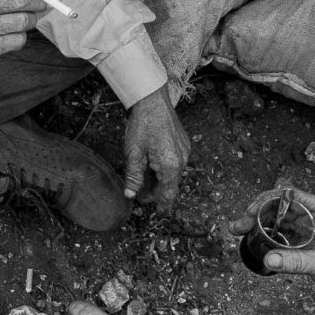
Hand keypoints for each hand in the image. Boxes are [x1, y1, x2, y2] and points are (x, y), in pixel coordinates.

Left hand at [122, 93, 191, 209]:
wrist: (153, 100)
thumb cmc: (143, 125)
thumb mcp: (134, 153)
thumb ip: (133, 177)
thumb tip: (130, 194)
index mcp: (170, 166)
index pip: (168, 195)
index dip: (162, 206)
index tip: (158, 214)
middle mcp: (182, 161)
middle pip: (170, 185)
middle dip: (156, 191)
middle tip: (140, 193)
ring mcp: (184, 151)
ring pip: (172, 173)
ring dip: (159, 178)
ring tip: (143, 176)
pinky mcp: (183, 144)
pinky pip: (175, 162)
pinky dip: (164, 167)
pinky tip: (151, 162)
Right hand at [224, 186, 314, 300]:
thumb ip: (297, 262)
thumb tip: (269, 258)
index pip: (290, 195)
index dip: (268, 200)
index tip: (251, 212)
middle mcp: (314, 217)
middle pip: (279, 206)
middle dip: (256, 213)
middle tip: (238, 227)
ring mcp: (308, 230)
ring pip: (278, 220)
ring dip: (258, 224)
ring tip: (239, 232)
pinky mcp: (305, 244)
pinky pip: (281, 235)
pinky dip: (266, 237)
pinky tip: (254, 243)